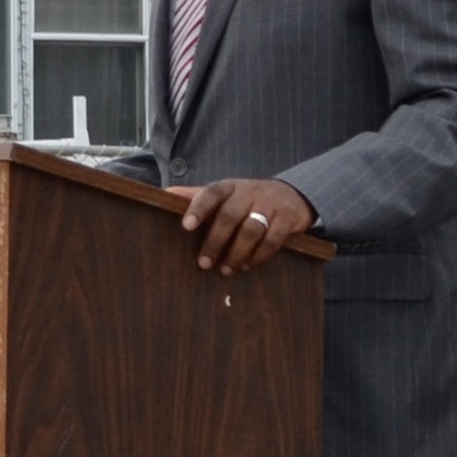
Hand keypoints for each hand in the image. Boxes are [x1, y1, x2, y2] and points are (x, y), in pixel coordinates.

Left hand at [179, 176, 315, 275]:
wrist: (292, 195)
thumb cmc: (249, 198)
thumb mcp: (225, 193)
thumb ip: (197, 195)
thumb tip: (164, 195)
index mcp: (230, 186)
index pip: (212, 193)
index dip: (199, 208)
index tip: (186, 227)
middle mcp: (250, 192)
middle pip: (230, 215)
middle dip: (215, 241)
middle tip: (204, 263)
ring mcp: (270, 205)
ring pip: (251, 230)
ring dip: (236, 253)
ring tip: (225, 270)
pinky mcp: (287, 218)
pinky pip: (272, 240)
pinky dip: (258, 255)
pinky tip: (246, 266)